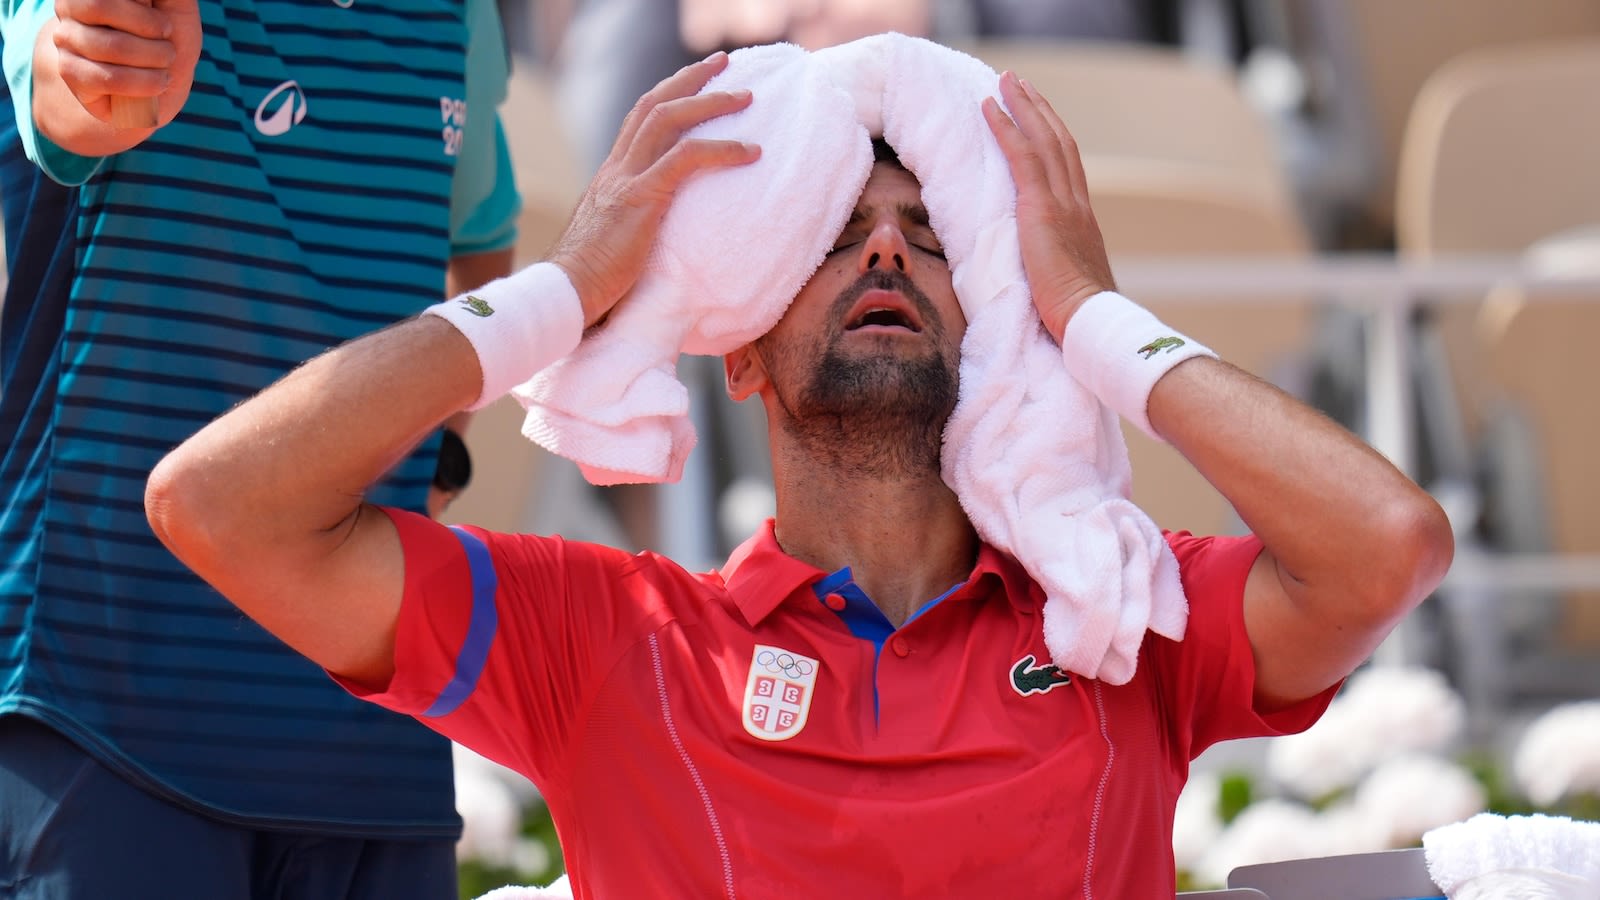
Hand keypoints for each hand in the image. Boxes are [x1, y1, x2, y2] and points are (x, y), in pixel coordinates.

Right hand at [49, 0, 202, 126]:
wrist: (165, 82)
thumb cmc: (169, 39)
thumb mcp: (175, 7)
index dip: (144, 13)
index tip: (165, 27)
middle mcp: (69, 7)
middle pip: (100, 6)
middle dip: (150, 30)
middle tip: (168, 47)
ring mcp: (65, 39)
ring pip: (110, 45)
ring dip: (153, 59)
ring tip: (165, 66)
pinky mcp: (70, 72)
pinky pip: (109, 77)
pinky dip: (144, 83)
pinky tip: (156, 83)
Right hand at [548, 52, 760, 326]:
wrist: (564, 295)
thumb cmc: (588, 283)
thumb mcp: (611, 241)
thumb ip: (629, 225)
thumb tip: (651, 235)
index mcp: (610, 176)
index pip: (637, 120)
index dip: (667, 96)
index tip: (693, 84)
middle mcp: (615, 169)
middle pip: (652, 105)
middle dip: (690, 79)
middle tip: (722, 64)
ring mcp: (626, 180)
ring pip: (668, 118)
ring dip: (711, 102)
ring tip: (746, 98)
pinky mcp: (641, 198)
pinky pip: (687, 158)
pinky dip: (722, 149)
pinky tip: (751, 152)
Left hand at [982, 71, 1115, 343]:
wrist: (1089, 322)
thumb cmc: (1077, 319)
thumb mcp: (1067, 285)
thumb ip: (1056, 269)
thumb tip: (1040, 277)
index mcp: (1082, 221)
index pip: (1068, 167)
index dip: (1053, 137)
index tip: (1038, 117)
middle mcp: (1077, 204)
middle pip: (1059, 142)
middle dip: (1039, 110)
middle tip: (1019, 84)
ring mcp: (1063, 204)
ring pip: (1044, 139)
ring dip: (1023, 106)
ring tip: (1005, 82)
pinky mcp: (1043, 210)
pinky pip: (1023, 157)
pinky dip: (1007, 128)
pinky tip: (989, 108)